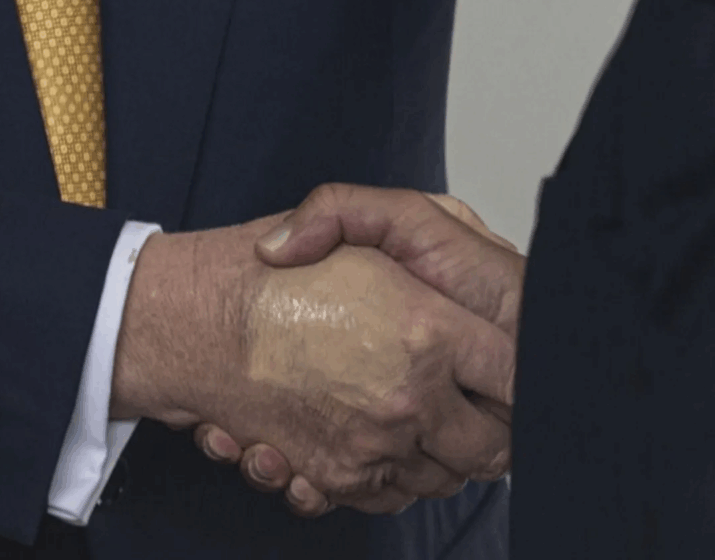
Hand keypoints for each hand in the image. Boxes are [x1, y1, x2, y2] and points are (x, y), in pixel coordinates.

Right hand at [192, 184, 524, 515]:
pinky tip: (378, 441)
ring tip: (423, 420)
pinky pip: (389, 495)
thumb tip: (451, 285)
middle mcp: (407, 398)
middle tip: (474, 403)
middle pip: (492, 445)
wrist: (190, 318)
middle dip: (494, 430)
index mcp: (428, 330)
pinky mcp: (334, 475)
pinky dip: (391, 480)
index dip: (523, 376)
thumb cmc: (276, 273)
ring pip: (444, 477)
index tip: (510, 371)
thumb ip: (421, 233)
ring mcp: (371, 444)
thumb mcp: (363, 218)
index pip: (516, 375)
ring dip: (443, 457)